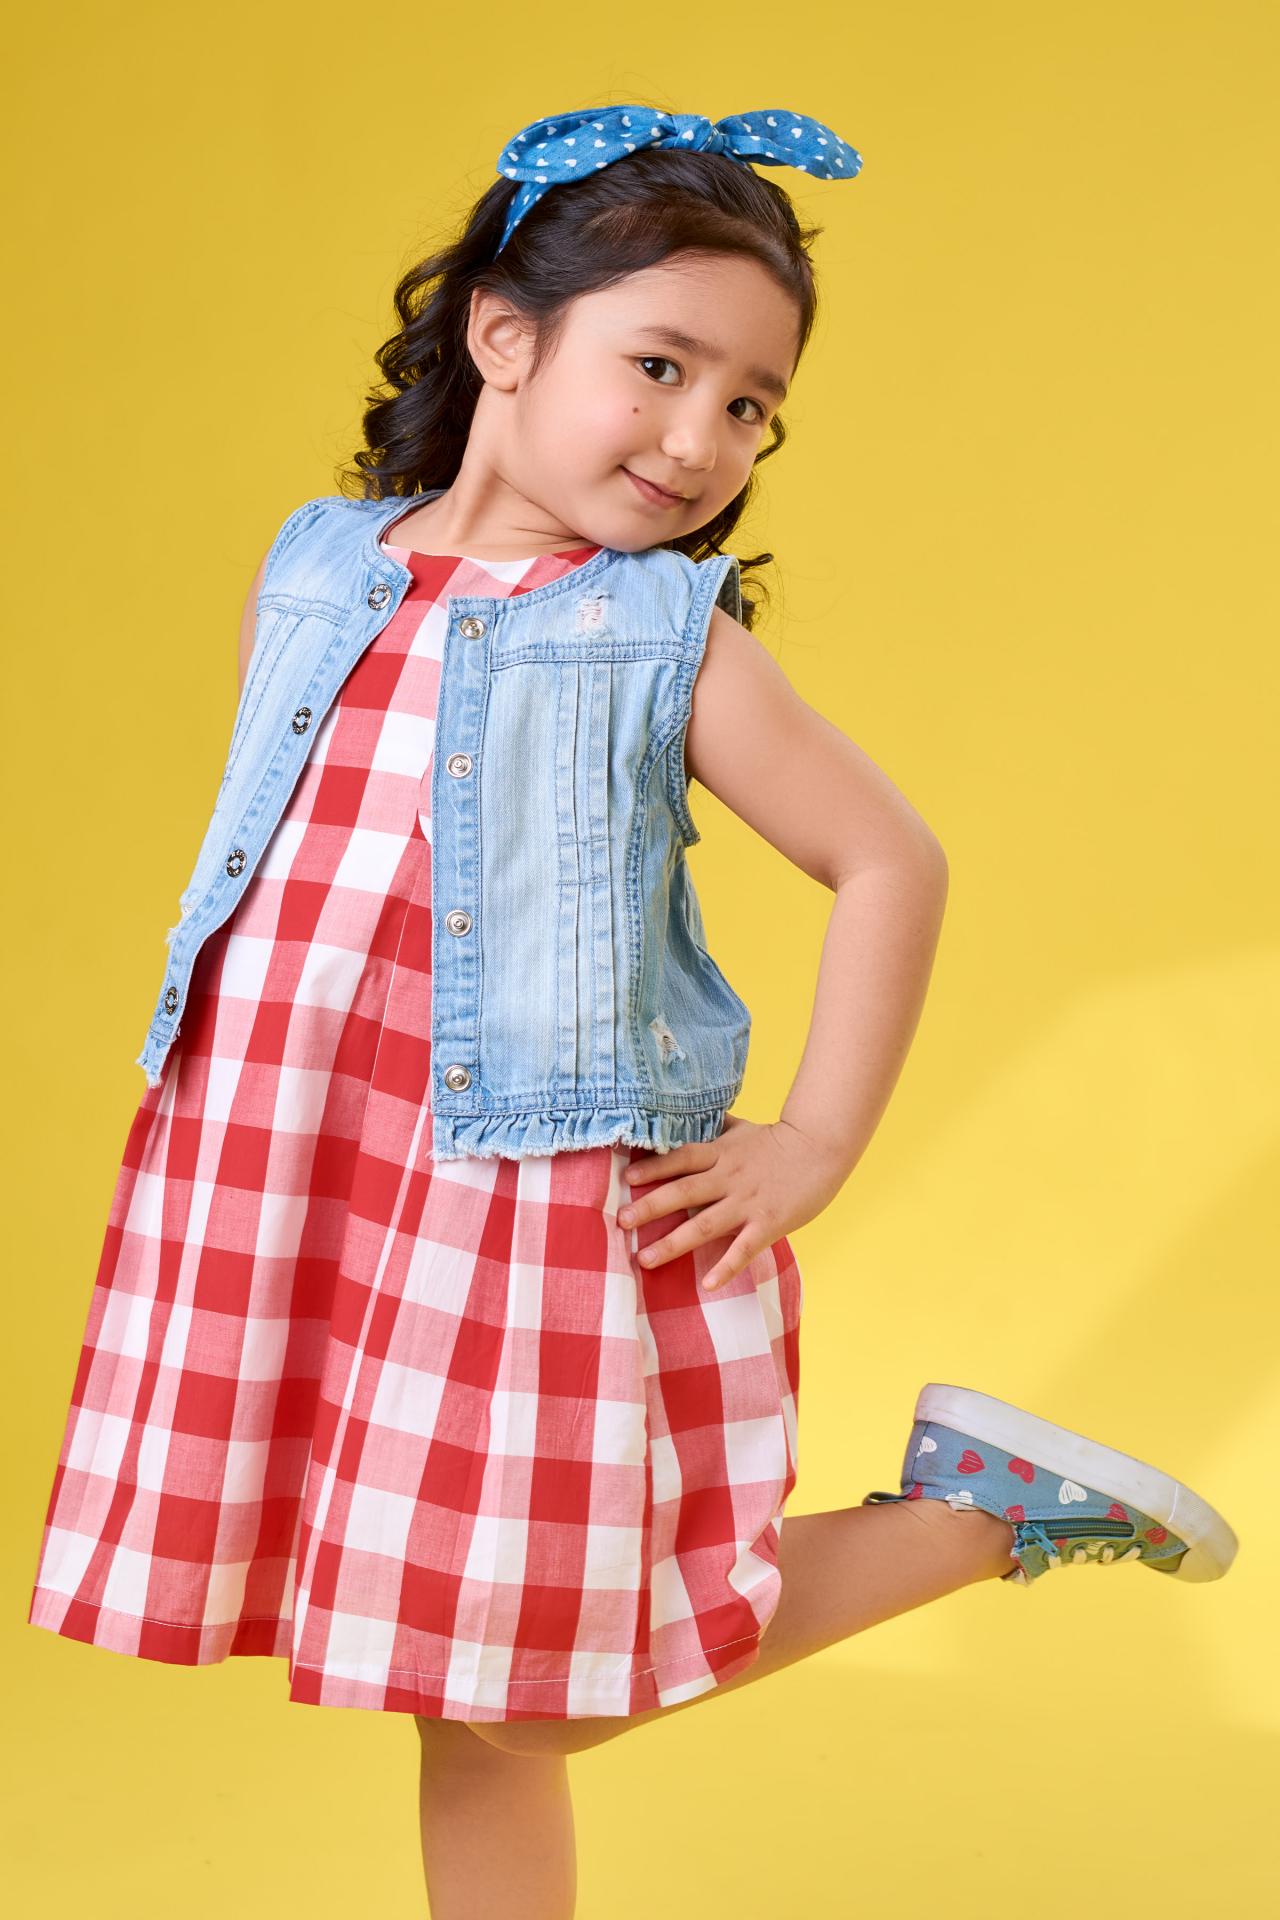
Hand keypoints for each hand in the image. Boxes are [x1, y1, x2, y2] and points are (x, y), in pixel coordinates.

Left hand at [616, 1113, 847, 1292]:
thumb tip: (682, 1116)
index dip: (653, 1168)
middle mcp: (729, 1177)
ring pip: (704, 1224)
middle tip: (622, 1221)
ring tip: (644, 1259)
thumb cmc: (779, 1139)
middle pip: (683, 1192)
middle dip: (650, 1207)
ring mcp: (748, 1202)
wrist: (821, 1147)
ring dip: (673, 1243)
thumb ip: (712, 1129)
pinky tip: (707, 1284)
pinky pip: (744, 1249)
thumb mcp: (740, 1128)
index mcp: (721, 1153)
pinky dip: (726, 1267)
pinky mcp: (768, 1223)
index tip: (625, 1178)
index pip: (680, 1158)